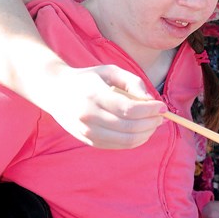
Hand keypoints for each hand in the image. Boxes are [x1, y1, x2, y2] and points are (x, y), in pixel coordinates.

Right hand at [37, 63, 166, 148]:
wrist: (56, 91)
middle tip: (161, 116)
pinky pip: (118, 146)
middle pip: (129, 127)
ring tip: (153, 124)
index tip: (162, 107)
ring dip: (146, 134)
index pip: (129, 109)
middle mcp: (89, 116)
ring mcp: (87, 132)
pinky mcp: (89, 141)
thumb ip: (133, 82)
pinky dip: (134, 141)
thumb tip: (151, 101)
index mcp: (94, 96)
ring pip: (125, 140)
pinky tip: (141, 131)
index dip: (149, 110)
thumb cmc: (88, 79)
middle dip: (151, 123)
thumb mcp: (111, 71)